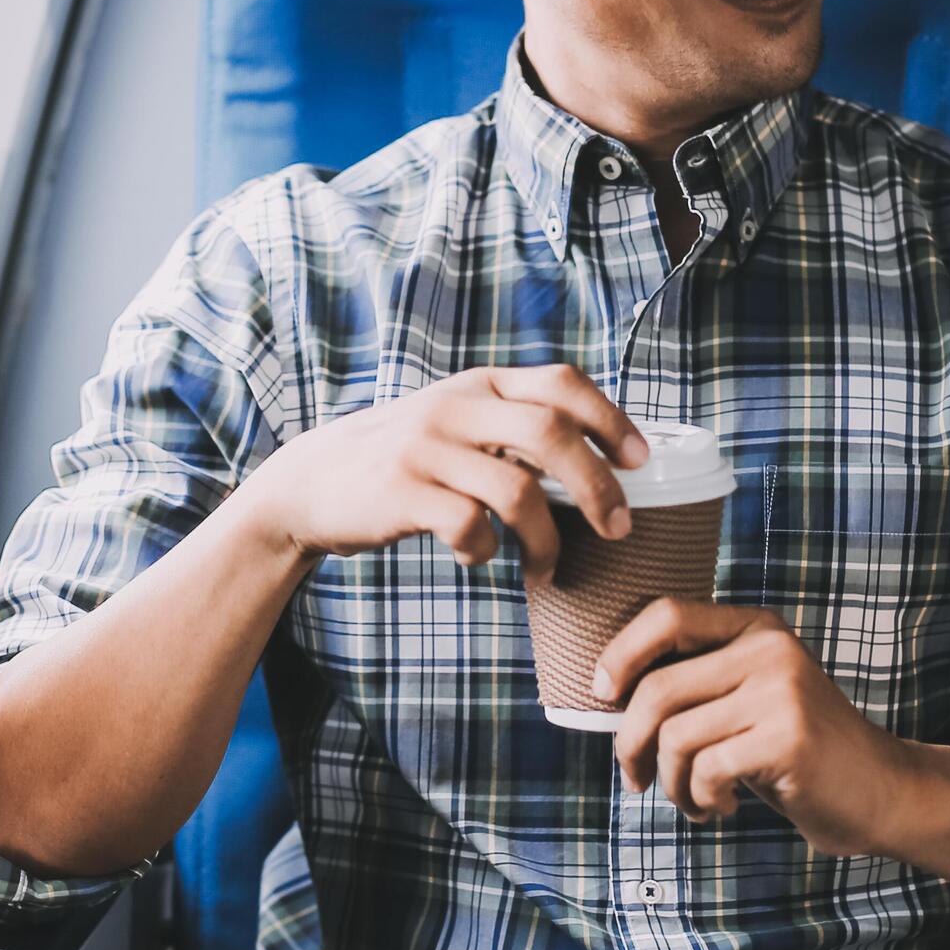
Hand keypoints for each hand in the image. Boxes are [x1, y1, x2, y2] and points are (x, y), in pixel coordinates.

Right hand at [233, 365, 647, 583]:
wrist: (310, 484)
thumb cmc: (402, 459)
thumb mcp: (454, 422)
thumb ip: (510, 426)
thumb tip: (595, 460)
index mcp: (479, 385)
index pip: (561, 382)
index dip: (611, 418)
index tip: (640, 460)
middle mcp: (456, 407)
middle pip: (551, 434)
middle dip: (598, 486)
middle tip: (618, 527)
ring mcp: (426, 447)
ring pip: (517, 490)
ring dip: (547, 539)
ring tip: (548, 567)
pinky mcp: (401, 491)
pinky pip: (469, 526)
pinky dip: (485, 551)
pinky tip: (479, 556)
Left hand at [597, 599, 917, 854]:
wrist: (881, 793)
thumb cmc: (795, 754)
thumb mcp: (747, 701)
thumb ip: (695, 685)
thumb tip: (605, 695)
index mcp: (756, 627)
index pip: (666, 614)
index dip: (620, 653)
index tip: (602, 695)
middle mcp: (769, 648)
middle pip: (658, 688)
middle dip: (631, 743)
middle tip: (637, 778)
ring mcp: (782, 691)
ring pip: (675, 737)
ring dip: (671, 783)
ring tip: (694, 800)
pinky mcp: (788, 738)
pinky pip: (706, 770)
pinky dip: (700, 799)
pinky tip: (721, 807)